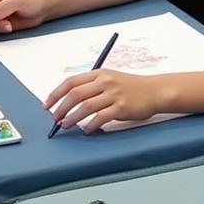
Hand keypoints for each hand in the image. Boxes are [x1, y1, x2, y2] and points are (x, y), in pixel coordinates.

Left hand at [44, 70, 162, 132]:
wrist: (156, 91)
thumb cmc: (132, 87)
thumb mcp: (111, 79)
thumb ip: (92, 86)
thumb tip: (68, 101)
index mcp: (100, 73)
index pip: (70, 82)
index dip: (55, 94)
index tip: (47, 105)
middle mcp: (105, 82)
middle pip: (75, 94)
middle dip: (61, 108)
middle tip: (55, 119)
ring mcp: (114, 94)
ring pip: (85, 107)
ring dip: (72, 118)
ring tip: (66, 125)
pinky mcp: (122, 107)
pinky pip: (100, 118)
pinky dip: (90, 125)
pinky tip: (87, 129)